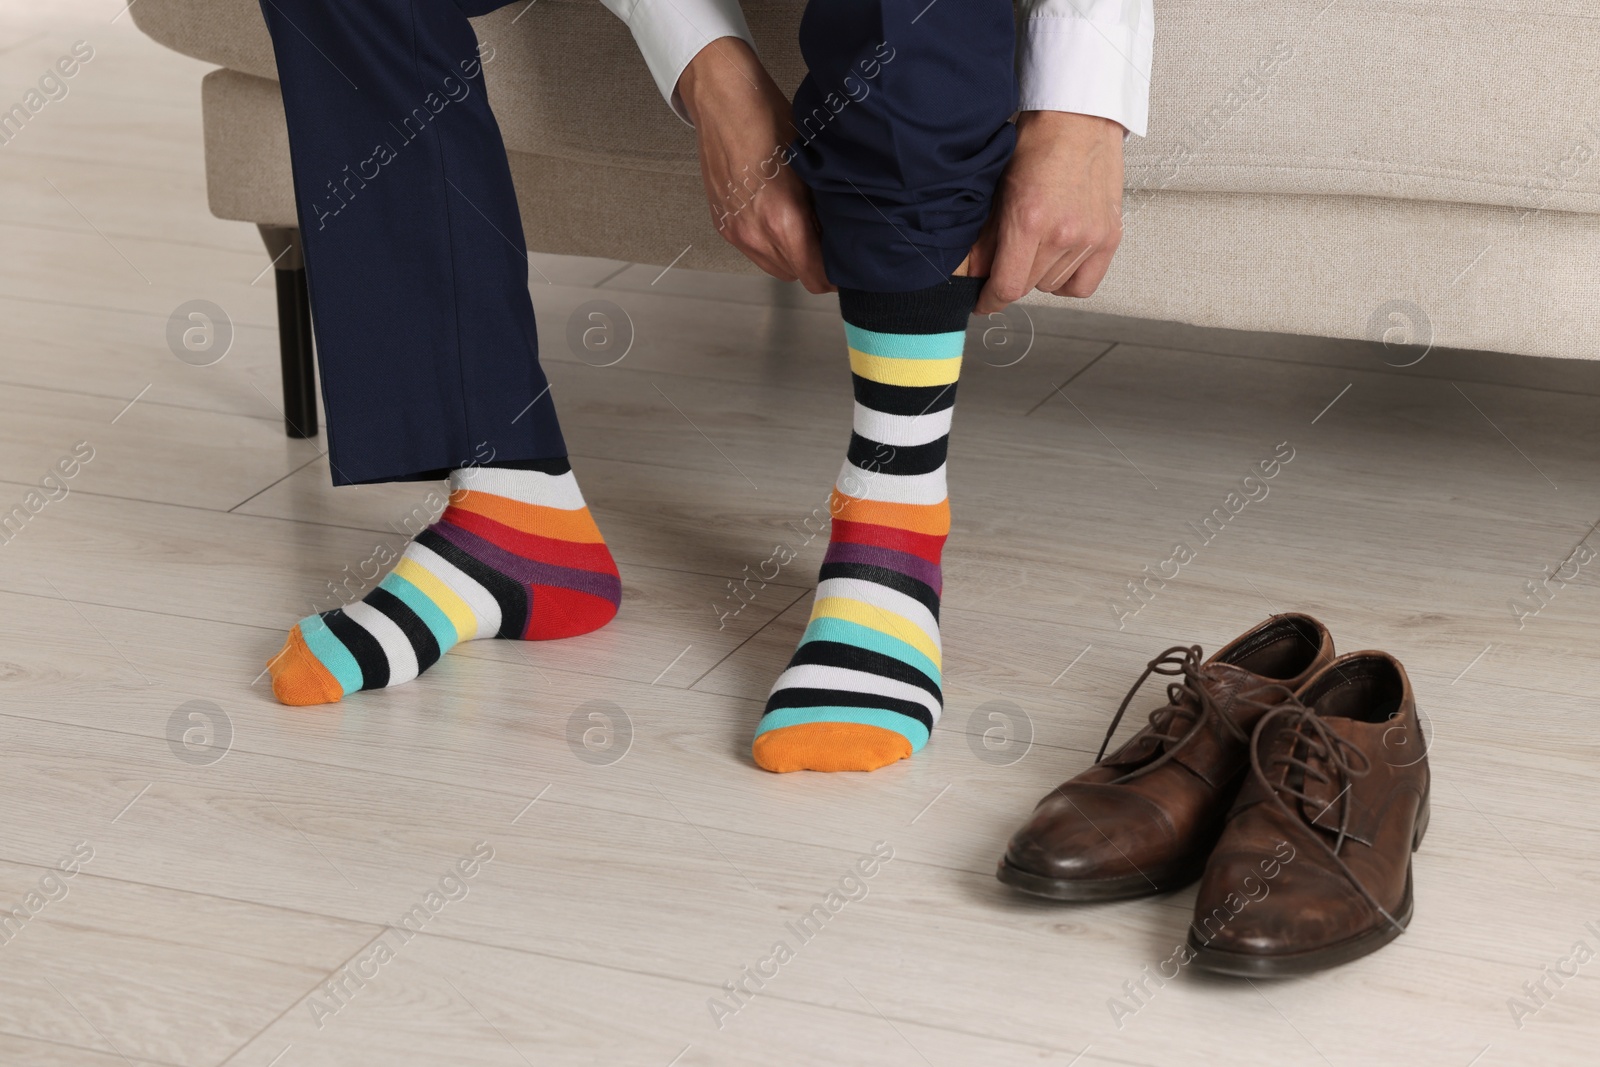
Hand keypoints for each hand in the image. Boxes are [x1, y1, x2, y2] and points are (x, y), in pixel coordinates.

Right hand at [677, 39, 833, 293]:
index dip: (833, 275)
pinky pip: (752, 250)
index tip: (843, 263)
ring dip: (789, 255)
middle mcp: (755, 233)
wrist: (724, 102)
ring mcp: (735, 230)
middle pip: (795, 275)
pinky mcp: (722, 223)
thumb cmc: (769, 121)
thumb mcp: (812, 166)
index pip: (814, 277)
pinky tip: (775, 215)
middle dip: (812, 263)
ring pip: (772, 265)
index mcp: (783, 221)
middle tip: (825, 238)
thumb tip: (840, 234)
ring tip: (800, 225)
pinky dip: (767, 242)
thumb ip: (824, 209)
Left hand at [968, 111, 1125, 313]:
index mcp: (1030, 219)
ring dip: (1039, 274)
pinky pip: (1084, 285)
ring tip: (1037, 244)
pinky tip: (1059, 261)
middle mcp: (1063, 233)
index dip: (990, 301)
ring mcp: (1090, 237)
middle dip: (1012, 277)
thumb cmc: (1039, 143)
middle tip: (1008, 256)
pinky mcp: (1110, 237)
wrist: (1080, 119)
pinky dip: (1068, 280)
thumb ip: (986, 238)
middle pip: (1028, 287)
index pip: (1007, 286)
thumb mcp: (999, 188)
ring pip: (1052, 285)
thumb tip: (973, 274)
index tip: (983, 302)